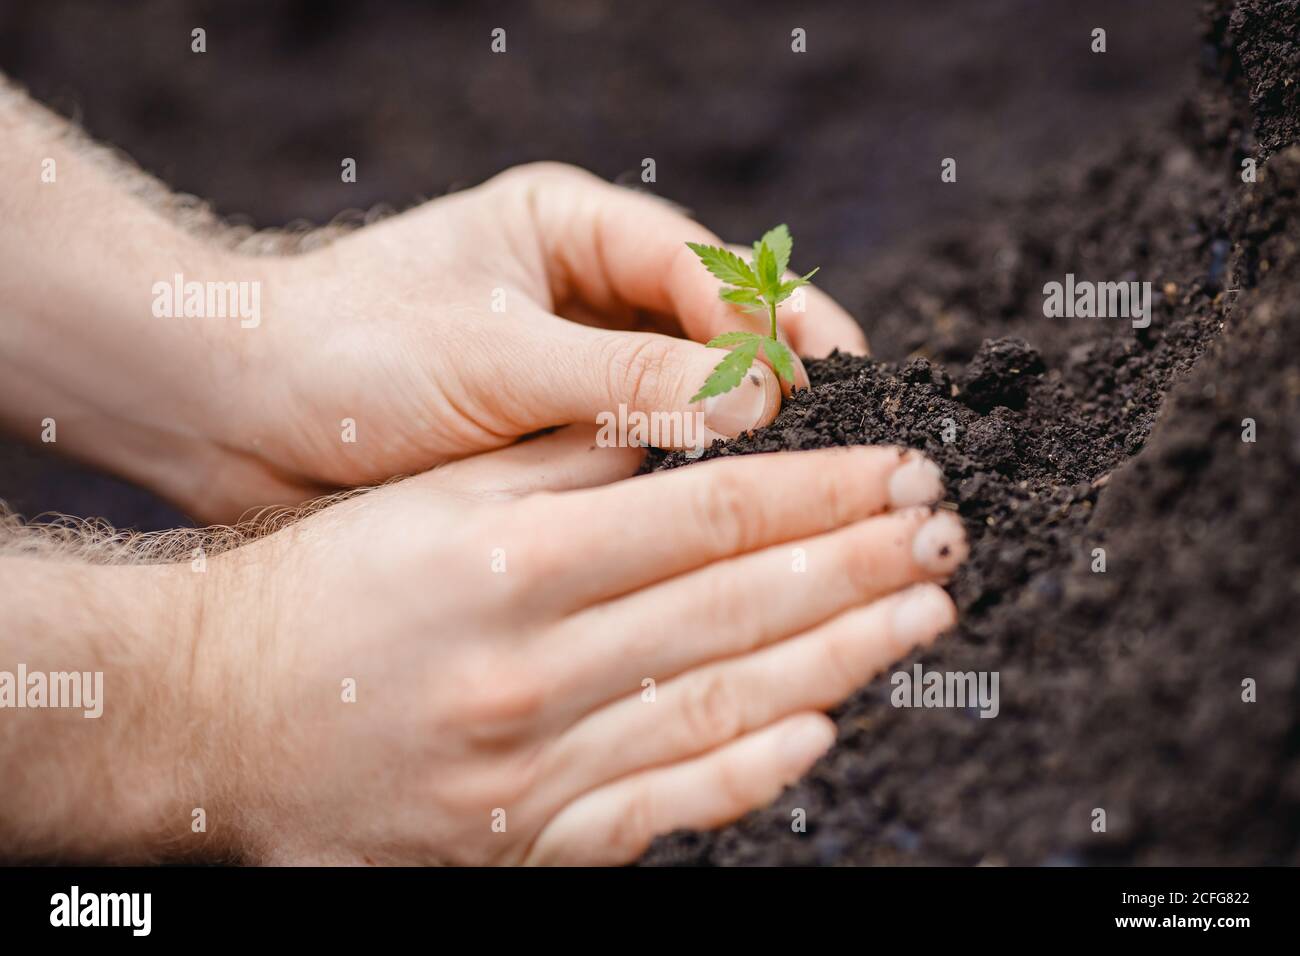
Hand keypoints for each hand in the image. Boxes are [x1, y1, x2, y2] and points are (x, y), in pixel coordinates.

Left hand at [198, 163, 867, 519]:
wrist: (237, 416)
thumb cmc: (345, 353)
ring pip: (689, 386)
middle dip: (777, 369)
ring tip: (797, 478)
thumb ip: (623, 378)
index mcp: (570, 227)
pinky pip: (645, 441)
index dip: (766, 324)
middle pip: (717, 319)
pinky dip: (683, 470)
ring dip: (738, 425)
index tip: (807, 389)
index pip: (706, 264)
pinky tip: (719, 509)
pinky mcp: (556, 426)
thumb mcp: (492, 358)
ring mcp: (574, 360)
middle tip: (840, 432)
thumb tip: (756, 401)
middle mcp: (584, 287)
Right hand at [198, 436, 963, 864]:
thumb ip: (564, 460)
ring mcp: (531, 767)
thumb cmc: (324, 590)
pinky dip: (749, 771)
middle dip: (859, 562)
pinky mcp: (522, 841)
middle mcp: (530, 667)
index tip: (897, 467)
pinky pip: (660, 808)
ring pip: (722, 706)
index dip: (821, 489)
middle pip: (736, 605)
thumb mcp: (433, 495)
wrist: (215, 718)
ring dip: (840, 657)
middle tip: (943, 531)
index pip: (709, 515)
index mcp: (511, 561)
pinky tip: (822, 726)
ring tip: (921, 613)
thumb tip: (691, 421)